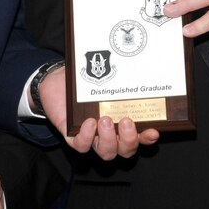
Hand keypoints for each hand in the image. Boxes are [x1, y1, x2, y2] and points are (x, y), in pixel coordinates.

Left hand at [37, 67, 159, 158]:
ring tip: (104, 120)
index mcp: (122, 121)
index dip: (148, 138)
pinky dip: (86, 137)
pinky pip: (82, 145)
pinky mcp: (73, 136)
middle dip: (129, 139)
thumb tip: (139, 56)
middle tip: (126, 121)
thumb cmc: (85, 79)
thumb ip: (120, 73)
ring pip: (106, 152)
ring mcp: (92, 136)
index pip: (141, 137)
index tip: (153, 130)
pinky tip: (89, 123)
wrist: (55, 80)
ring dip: (109, 140)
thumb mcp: (105, 76)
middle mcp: (110, 132)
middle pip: (126, 149)